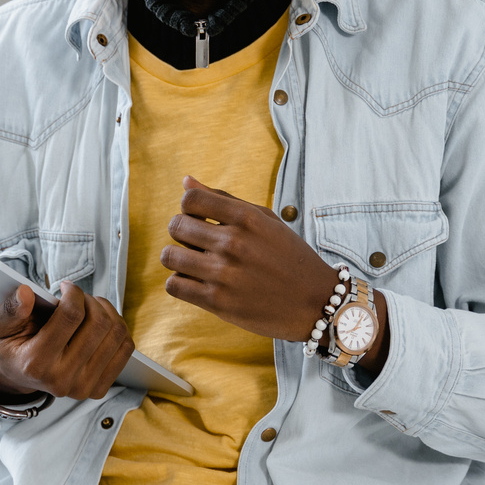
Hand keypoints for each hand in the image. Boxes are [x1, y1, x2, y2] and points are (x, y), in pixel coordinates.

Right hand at [0, 280, 134, 401]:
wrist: (18, 375)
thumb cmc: (12, 345)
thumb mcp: (1, 326)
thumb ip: (10, 309)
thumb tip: (25, 293)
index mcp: (36, 363)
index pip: (71, 316)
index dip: (74, 293)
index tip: (67, 287)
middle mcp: (61, 380)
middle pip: (99, 324)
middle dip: (92, 301)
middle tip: (80, 297)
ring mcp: (82, 387)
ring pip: (116, 334)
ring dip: (107, 312)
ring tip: (91, 308)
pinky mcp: (98, 389)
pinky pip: (125, 349)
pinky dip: (117, 329)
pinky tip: (101, 325)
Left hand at [161, 176, 389, 373]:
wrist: (315, 302)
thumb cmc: (289, 258)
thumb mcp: (265, 221)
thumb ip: (224, 200)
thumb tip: (185, 182)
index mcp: (246, 218)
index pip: (190, 199)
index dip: (189, 209)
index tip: (201, 220)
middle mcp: (233, 242)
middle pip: (176, 226)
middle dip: (182, 234)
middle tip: (198, 245)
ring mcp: (224, 273)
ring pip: (169, 257)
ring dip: (178, 260)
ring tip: (195, 265)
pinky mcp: (217, 302)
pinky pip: (174, 286)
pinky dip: (181, 284)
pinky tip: (198, 283)